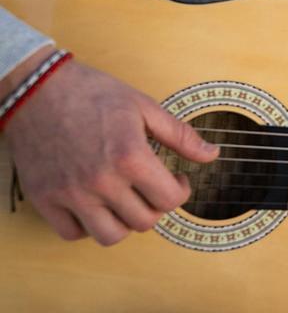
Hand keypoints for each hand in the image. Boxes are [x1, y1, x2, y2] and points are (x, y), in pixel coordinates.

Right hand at [4, 50, 219, 245]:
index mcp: (130, 156)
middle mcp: (100, 181)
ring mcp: (70, 193)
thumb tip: (213, 155)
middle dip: (156, 206)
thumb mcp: (144, 107)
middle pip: (144, 222)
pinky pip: (72, 234)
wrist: (38, 87)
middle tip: (152, 187)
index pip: (170, 200)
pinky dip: (87, 227)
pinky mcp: (44, 199)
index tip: (175, 179)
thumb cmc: (93, 93)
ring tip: (126, 201)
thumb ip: (181, 135)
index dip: (180, 191)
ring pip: (110, 236)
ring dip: (124, 223)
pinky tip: (95, 205)